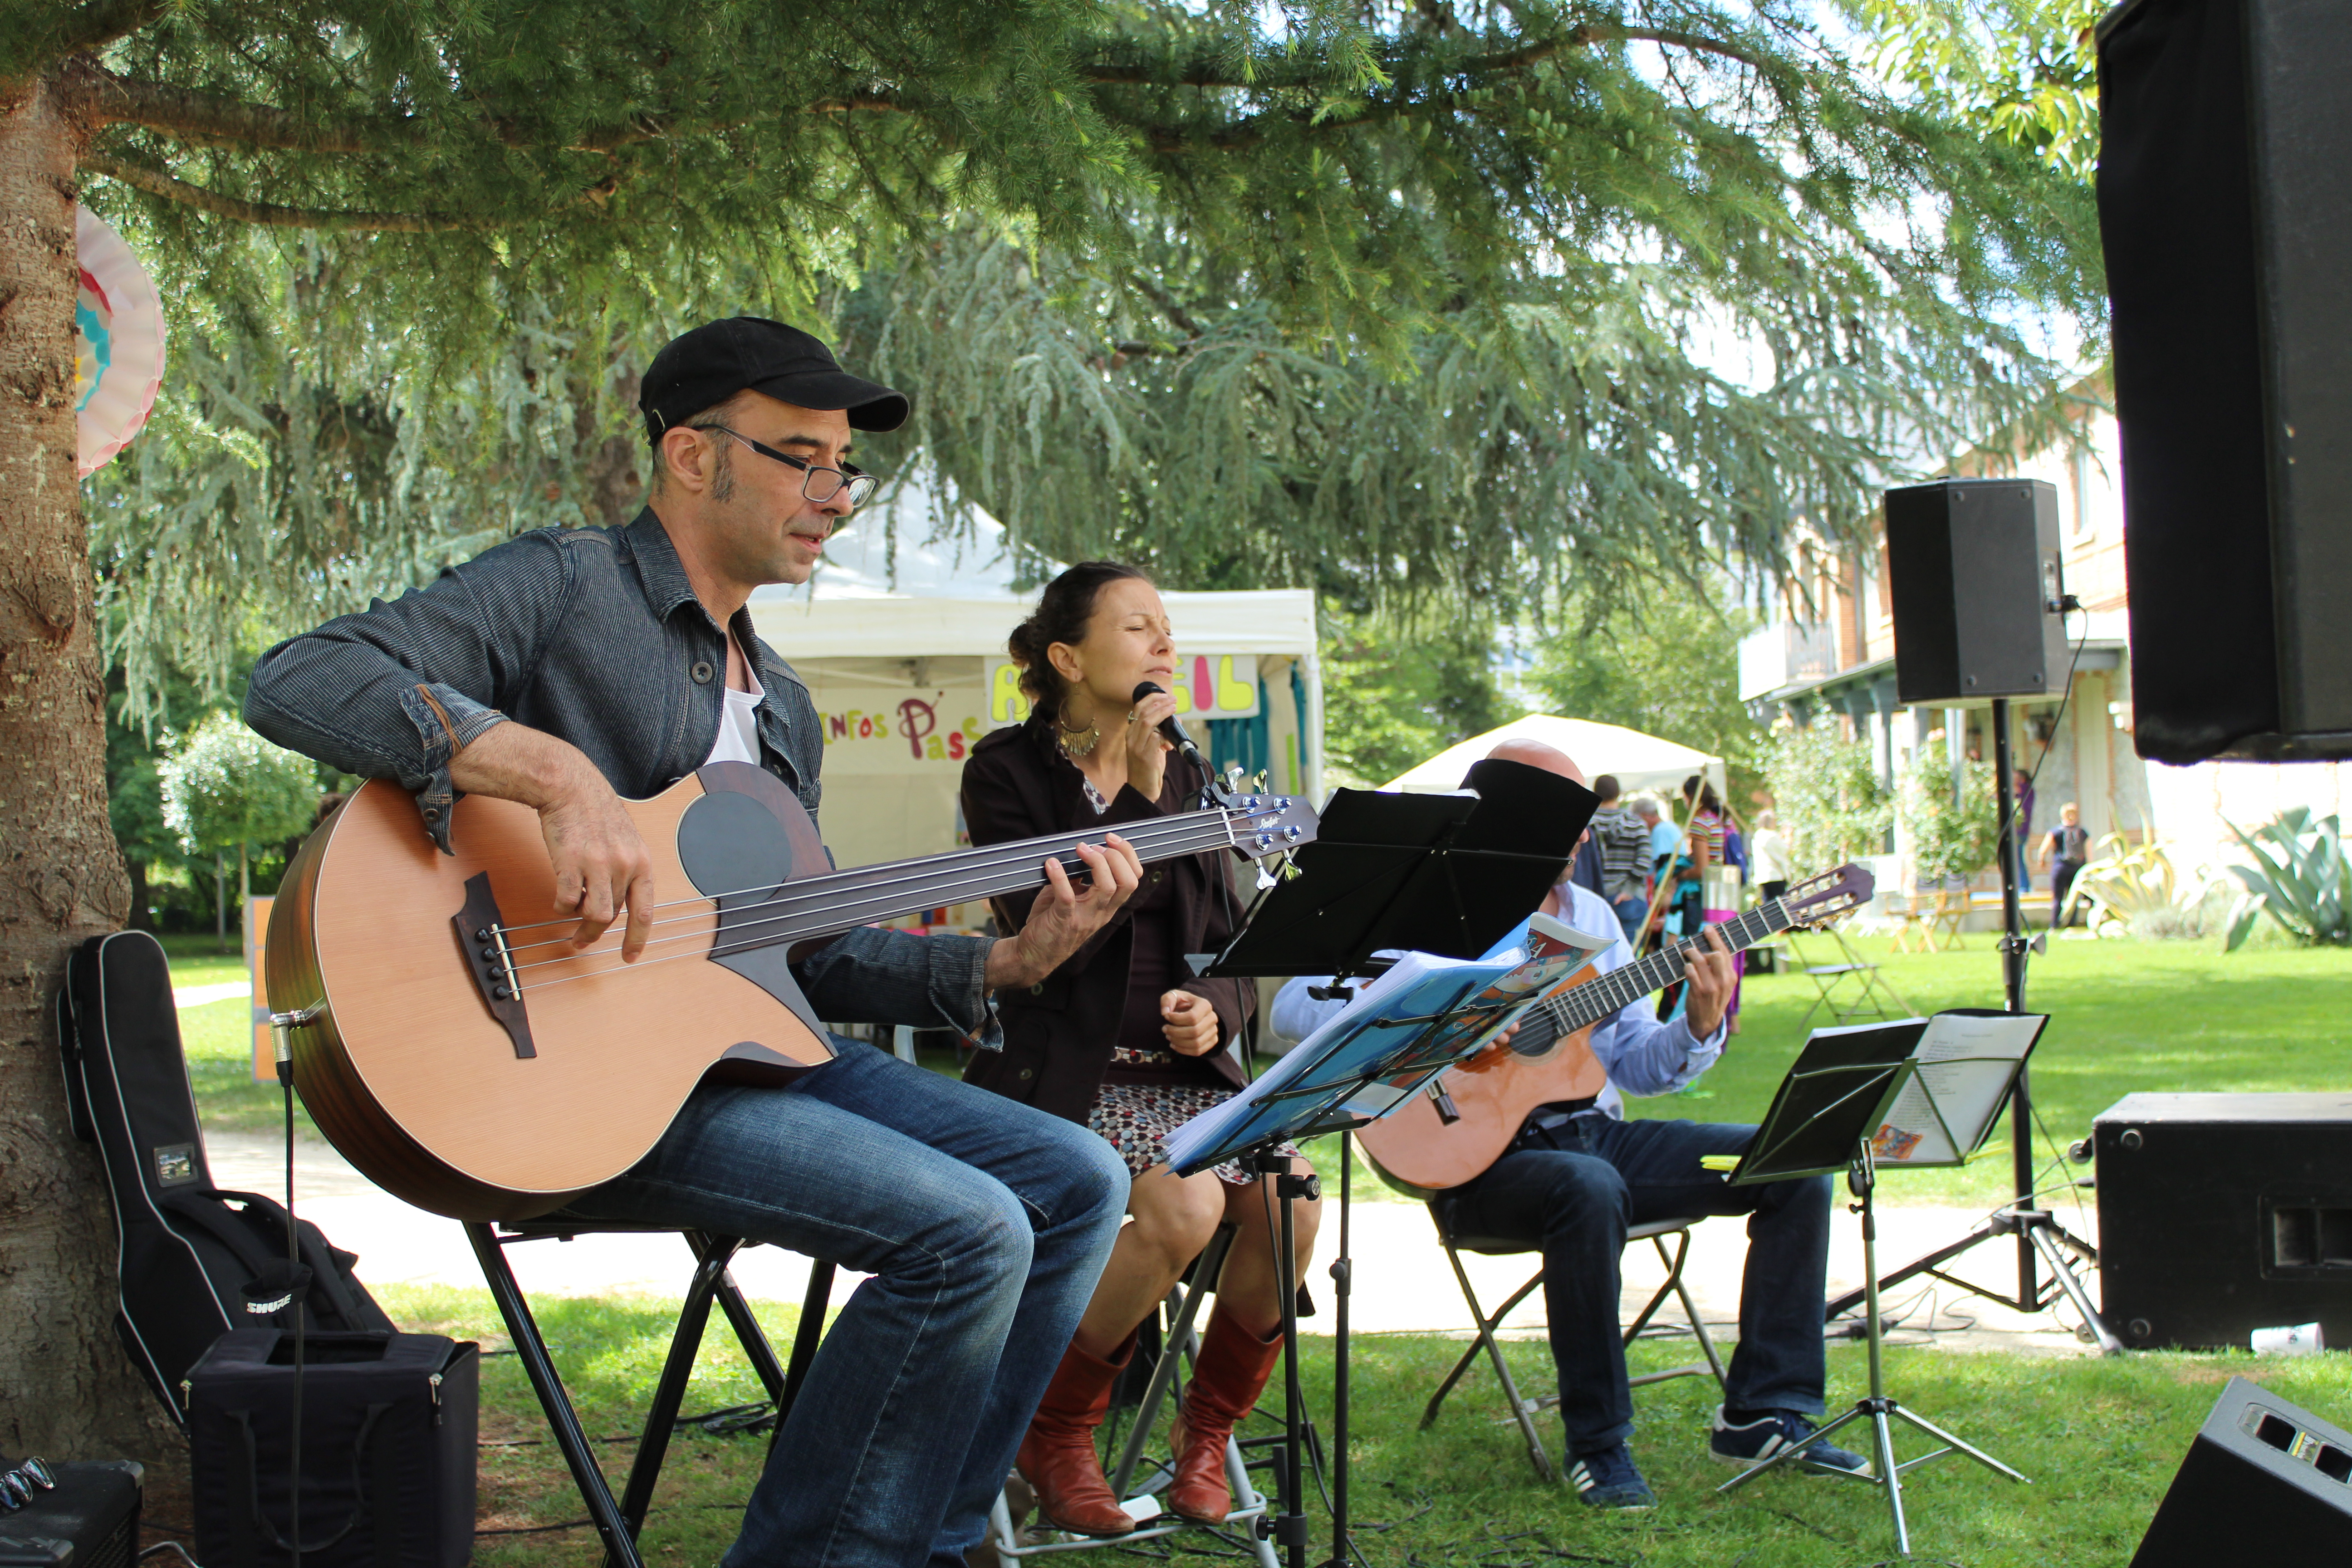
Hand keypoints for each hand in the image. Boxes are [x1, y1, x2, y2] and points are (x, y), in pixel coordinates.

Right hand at [449, 721, 656, 959]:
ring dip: (580, 927)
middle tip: (582, 942)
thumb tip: (617, 906)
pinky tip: (559, 900)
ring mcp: (598, 864)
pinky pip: (566, 900)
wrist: (571, 787)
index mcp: (641, 861)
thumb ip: (626, 871)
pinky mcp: (570, 863)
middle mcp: (624, 865)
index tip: (630, 956)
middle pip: (612, 915)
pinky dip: (561, 906)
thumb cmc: (596, 813)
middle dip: (596, 933)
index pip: (645, 911)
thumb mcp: (625, 841)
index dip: (638, 938)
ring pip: (592, 914)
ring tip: (571, 929)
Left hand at [986, 834, 1144, 989]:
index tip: (1112, 839)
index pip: (1133, 880)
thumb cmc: (1050, 926)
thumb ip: (1078, 881)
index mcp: (1107, 907)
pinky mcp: (1064, 920)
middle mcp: (1101, 912)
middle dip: (1116, 856)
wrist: (1032, 956)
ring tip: (1080, 850)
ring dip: (1096, 862)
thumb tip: (1079, 855)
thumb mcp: (1072, 900)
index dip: (1128, 855)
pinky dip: (1060, 876)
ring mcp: (1085, 918)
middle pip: (1127, 882)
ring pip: (1108, 888)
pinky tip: (1051, 864)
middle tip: (1095, 845)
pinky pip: (1067, 896)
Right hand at [1123, 686, 1176, 799]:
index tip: (1165, 695)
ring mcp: (1137, 747)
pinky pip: (1155, 738)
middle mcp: (1131, 738)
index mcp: (1132, 734)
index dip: (1152, 699)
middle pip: (1143, 711)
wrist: (1142, 790)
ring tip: (1173, 708)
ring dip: (1163, 712)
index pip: (1138, 709)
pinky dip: (1165, 735)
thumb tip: (1176, 720)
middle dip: (1159, 702)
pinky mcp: (1144, 756)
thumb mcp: (1154, 747)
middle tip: (1173, 699)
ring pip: (1148, 721)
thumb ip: (1162, 733)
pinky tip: (1171, 739)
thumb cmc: (1149, 768)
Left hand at [1161, 990, 1221, 1054]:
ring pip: (1196, 1043)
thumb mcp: (1174, 996)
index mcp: (1205, 1005)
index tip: (1166, 1016)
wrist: (1191, 1011)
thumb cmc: (1182, 1004)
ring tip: (1168, 1036)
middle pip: (1195, 1031)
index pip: (1192, 1017)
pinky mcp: (1212, 1041)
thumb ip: (1168, 1000)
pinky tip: (1174, 1044)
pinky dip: (1183, 1050)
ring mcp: (1214, 1031)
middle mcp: (1212, 1018)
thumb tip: (1165, 1012)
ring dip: (1178, 1042)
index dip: (1176, 1020)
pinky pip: (1197, 1051)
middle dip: (1176, 1032)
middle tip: (1164, 1029)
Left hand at [1680, 926, 1737, 1038]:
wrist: (1706, 1021)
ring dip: (1691, 953)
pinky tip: (1686, 966)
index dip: (1716, 938)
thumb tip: (1711, 946)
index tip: (1708, 928)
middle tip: (1694, 940)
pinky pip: (1691, 972)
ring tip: (1687, 952)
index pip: (1725, 952)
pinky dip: (1687, 966)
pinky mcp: (1698, 992)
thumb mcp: (1723, 984)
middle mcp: (1723, 981)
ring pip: (1701, 961)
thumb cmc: (1713, 998)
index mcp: (1731, 977)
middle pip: (1715, 954)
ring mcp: (1711, 987)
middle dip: (1705, 943)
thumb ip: (1720, 968)